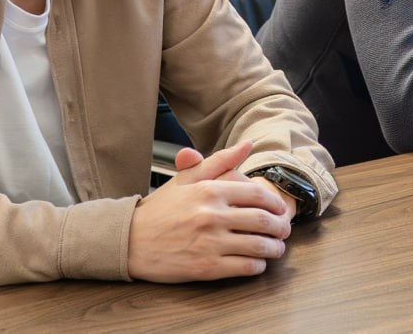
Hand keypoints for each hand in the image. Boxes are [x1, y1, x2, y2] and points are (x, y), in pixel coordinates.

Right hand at [127, 140, 291, 282]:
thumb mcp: (187, 179)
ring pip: (258, 246)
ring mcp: (210, 243)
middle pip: (263, 221)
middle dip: (281, 227)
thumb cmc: (160, 209)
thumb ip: (219, 161)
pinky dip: (258, 266)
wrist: (129, 240)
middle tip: (284, 231)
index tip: (280, 210)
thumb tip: (247, 145)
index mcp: (209, 191)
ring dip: (274, 249)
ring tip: (276, 249)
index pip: (258, 195)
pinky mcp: (206, 267)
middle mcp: (212, 215)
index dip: (276, 204)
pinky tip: (257, 264)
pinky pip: (244, 268)